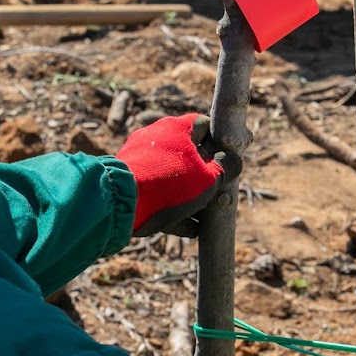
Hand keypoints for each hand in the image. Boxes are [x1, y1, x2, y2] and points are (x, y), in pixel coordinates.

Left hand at [115, 114, 242, 236]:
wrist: (121, 203)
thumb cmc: (169, 185)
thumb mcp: (208, 179)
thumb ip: (226, 170)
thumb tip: (233, 162)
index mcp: (175, 128)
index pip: (204, 125)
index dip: (221, 141)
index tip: (229, 159)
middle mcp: (155, 139)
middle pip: (188, 155)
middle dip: (205, 175)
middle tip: (220, 190)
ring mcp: (139, 161)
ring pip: (172, 178)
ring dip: (191, 197)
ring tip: (207, 216)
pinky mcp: (130, 184)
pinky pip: (158, 196)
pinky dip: (174, 211)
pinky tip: (191, 230)